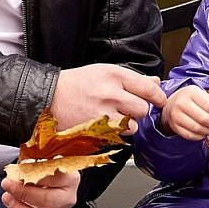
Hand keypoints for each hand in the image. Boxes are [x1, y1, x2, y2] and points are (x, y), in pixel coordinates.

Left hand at [0, 170, 80, 207]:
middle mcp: (68, 198)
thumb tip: (18, 174)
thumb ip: (33, 164)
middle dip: (23, 194)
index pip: (54, 179)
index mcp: (70, 179)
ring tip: (6, 198)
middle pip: (47, 200)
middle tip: (6, 185)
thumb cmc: (43, 167)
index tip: (15, 175)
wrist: (47, 178)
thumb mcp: (41, 160)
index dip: (32, 177)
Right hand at [51, 64, 166, 131]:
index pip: (148, 88)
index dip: (158, 97)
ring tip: (113, 115)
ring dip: (128, 124)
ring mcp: (104, 113)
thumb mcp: (104, 72)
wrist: (49, 98)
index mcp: (114, 75)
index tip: (159, 100)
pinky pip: (119, 135)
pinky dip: (116, 132)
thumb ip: (132, 79)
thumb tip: (156, 83)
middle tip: (128, 107)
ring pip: (133, 125)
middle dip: (139, 110)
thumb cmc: (76, 84)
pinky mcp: (97, 130)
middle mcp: (110, 93)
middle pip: (143, 109)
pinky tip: (105, 123)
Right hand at [162, 84, 208, 140]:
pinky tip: (205, 133)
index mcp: (191, 93)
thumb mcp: (201, 94)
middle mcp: (181, 103)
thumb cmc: (191, 99)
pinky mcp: (174, 126)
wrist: (172, 103)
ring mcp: (176, 116)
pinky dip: (200, 136)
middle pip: (204, 119)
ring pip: (197, 129)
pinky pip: (190, 136)